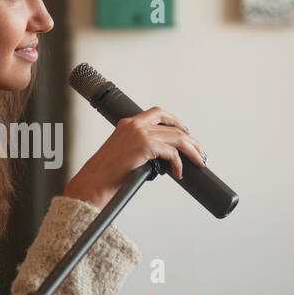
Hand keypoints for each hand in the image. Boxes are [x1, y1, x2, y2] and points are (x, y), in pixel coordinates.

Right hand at [64, 106, 207, 209]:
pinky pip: (172, 153)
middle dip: (190, 138)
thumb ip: (141, 148)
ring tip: (198, 160)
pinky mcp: (145, 146)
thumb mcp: (123, 153)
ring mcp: (140, 134)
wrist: (95, 182)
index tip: (185, 132)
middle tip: (198, 150)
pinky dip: (179, 164)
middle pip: (172, 125)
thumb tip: (163, 156)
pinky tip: (178, 173)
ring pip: (177, 137)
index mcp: (128, 123)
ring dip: (191, 150)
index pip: (158, 113)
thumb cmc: (106, 173)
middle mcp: (134, 124)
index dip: (175, 121)